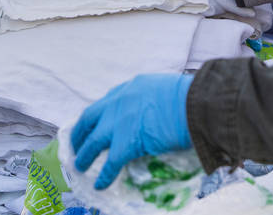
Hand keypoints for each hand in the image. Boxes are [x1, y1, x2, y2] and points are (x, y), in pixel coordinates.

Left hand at [72, 73, 193, 189]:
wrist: (195, 105)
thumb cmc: (190, 97)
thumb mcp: (165, 89)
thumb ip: (153, 100)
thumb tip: (155, 115)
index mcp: (131, 87)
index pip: (108, 101)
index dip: (100, 114)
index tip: (96, 122)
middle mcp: (119, 102)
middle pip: (90, 117)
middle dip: (81, 131)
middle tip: (77, 142)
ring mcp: (120, 123)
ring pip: (93, 141)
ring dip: (84, 154)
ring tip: (79, 165)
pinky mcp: (126, 144)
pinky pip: (110, 163)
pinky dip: (104, 176)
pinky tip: (100, 184)